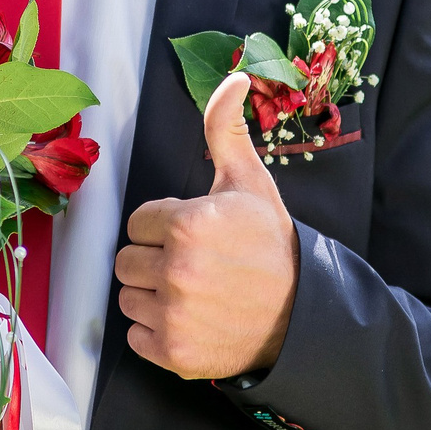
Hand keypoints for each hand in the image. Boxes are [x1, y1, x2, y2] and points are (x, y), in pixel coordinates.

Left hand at [114, 73, 299, 379]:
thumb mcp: (249, 182)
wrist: (303, 312)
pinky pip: (136, 338)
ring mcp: (174, 316)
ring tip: (193, 292)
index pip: (137, 223)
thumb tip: (233, 76)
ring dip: (153, 296)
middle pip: (127, 261)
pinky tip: (191, 320)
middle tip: (195, 265)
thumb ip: (225, 129)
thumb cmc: (269, 244)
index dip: (164, 228)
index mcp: (187, 224)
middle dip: (154, 261)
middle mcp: (176, 270)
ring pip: (128, 298)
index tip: (196, 236)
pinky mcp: (173, 353)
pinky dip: (156, 333)